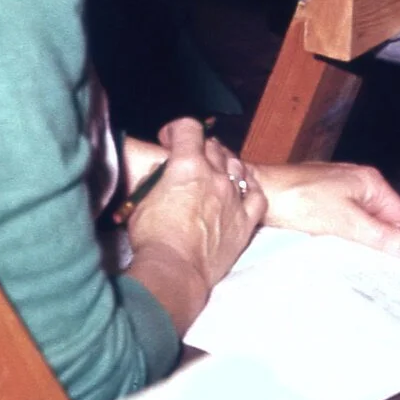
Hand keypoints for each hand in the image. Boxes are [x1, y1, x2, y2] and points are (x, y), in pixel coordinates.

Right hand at [127, 118, 265, 331]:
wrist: (175, 271)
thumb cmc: (153, 237)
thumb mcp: (142, 200)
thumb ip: (155, 178)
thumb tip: (163, 171)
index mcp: (187, 165)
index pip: (189, 128)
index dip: (177, 129)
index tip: (170, 139)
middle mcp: (214, 175)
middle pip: (214, 146)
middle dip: (200, 147)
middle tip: (191, 158)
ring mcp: (233, 197)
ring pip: (237, 166)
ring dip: (225, 164)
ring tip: (216, 172)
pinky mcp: (245, 221)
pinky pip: (257, 195)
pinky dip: (251, 186)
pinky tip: (244, 187)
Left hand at [254, 161, 399, 259]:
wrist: (262, 192)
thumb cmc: (301, 200)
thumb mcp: (347, 222)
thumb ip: (382, 236)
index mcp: (370, 181)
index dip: (394, 239)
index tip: (385, 259)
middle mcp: (358, 181)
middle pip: (382, 219)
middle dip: (375, 239)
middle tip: (362, 257)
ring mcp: (340, 189)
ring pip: (363, 222)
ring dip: (357, 238)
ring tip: (344, 250)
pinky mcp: (324, 199)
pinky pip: (344, 221)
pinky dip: (341, 234)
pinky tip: (330, 242)